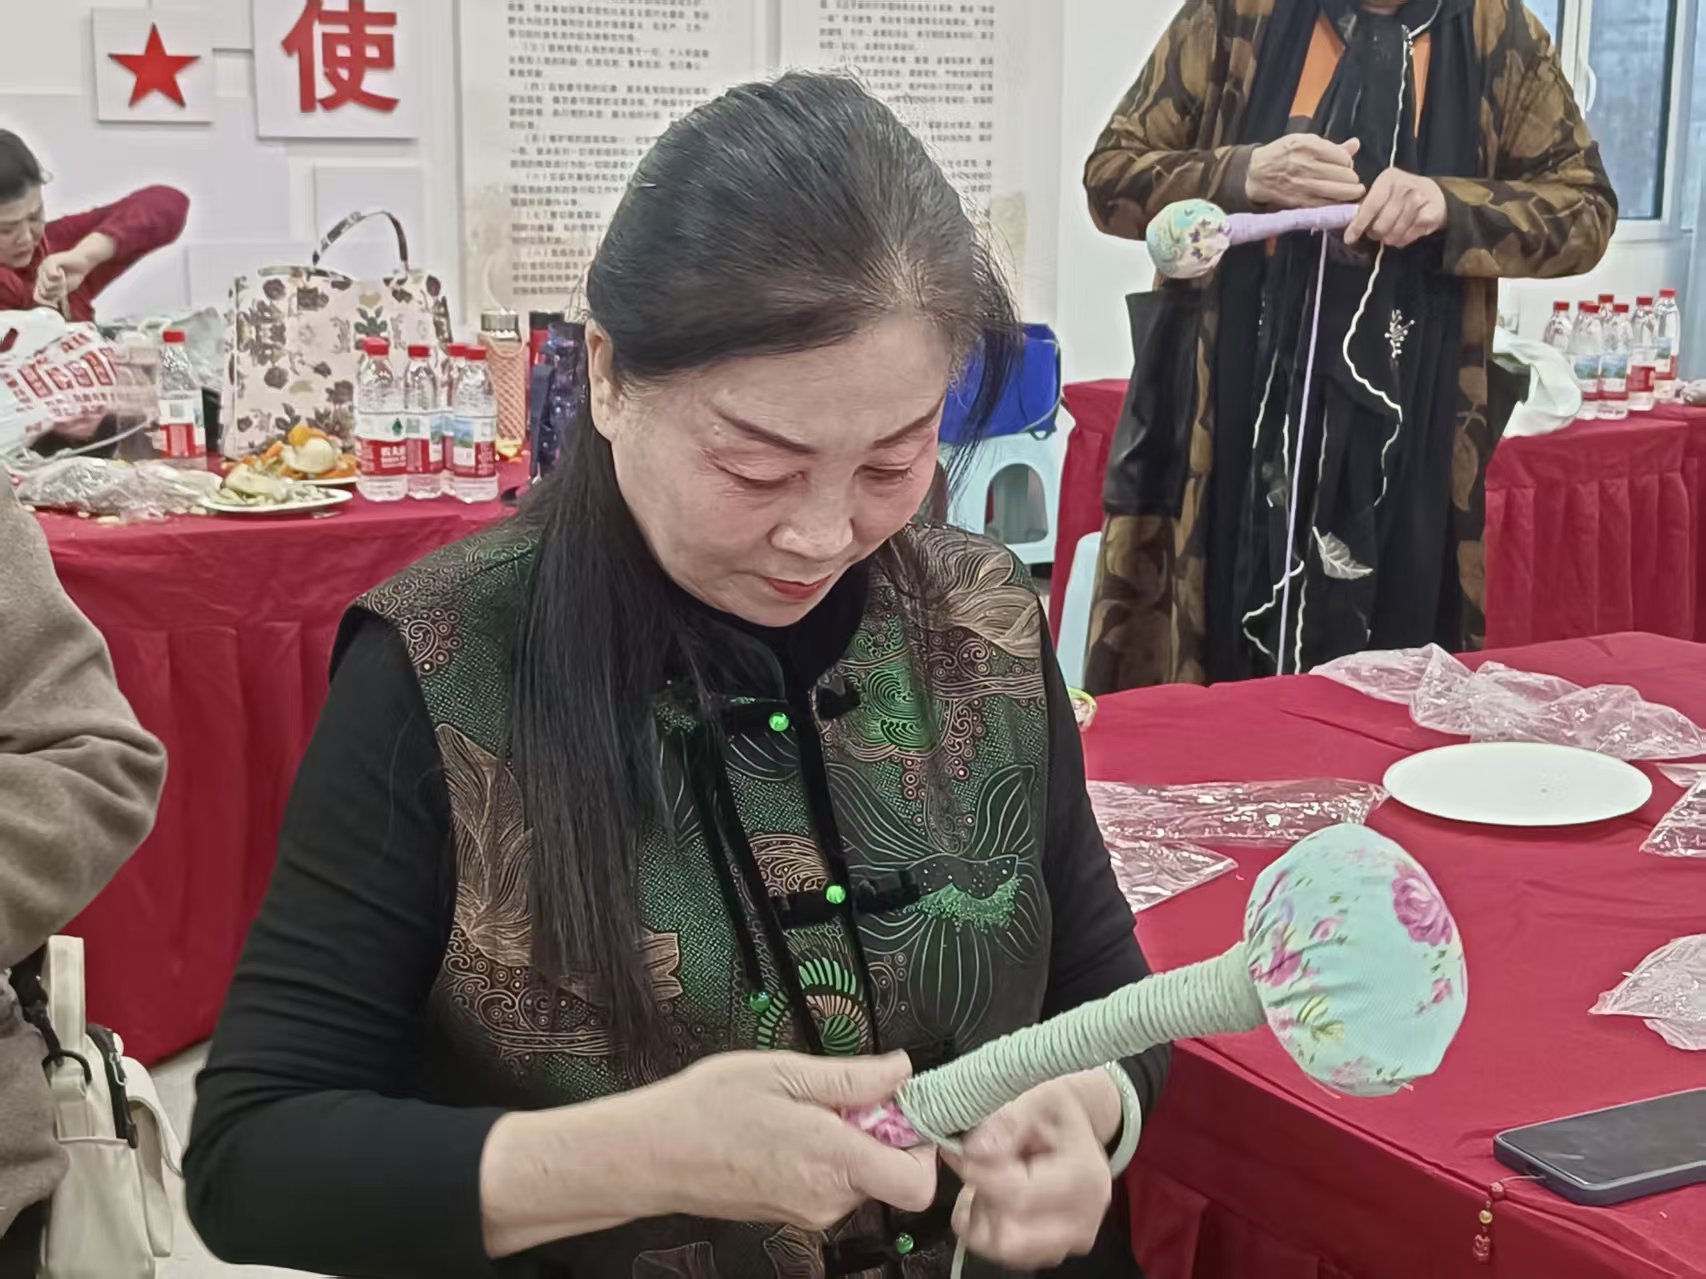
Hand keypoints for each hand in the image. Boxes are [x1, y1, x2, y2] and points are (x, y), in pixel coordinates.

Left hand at [32, 251, 89, 308]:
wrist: (84, 261)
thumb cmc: (75, 273)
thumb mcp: (65, 288)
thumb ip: (56, 295)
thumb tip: (50, 304)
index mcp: (42, 279)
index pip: (37, 295)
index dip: (46, 302)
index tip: (56, 304)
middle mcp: (40, 272)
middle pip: (43, 292)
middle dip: (56, 293)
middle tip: (64, 287)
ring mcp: (44, 266)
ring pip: (47, 285)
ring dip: (60, 285)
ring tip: (64, 278)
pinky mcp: (51, 261)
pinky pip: (52, 276)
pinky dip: (60, 277)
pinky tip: (63, 271)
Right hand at [649, 1051, 938, 1229]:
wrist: (653, 1153)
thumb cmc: (708, 1109)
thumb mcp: (784, 1071)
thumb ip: (852, 1077)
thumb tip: (902, 1071)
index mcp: (833, 1161)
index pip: (918, 1182)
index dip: (923, 1142)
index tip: (902, 1106)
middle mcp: (828, 1197)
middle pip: (892, 1171)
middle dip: (880, 1130)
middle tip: (840, 1095)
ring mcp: (810, 1211)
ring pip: (861, 1175)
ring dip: (849, 1140)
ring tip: (802, 1108)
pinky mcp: (794, 1212)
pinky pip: (833, 1183)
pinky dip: (826, 1155)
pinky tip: (788, 1128)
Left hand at [944, 1071, 1122, 1270]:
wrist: (1077, 1128)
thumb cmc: (1055, 1112)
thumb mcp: (1034, 1100)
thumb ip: (1005, 1124)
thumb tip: (975, 1150)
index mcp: (1083, 1177)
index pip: (1020, 1195)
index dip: (979, 1176)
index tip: (958, 1154)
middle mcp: (1082, 1218)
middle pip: (1011, 1235)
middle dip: (981, 1201)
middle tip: (976, 1168)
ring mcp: (1070, 1240)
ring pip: (1004, 1249)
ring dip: (981, 1216)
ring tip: (987, 1181)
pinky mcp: (1054, 1250)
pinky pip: (1005, 1254)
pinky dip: (987, 1228)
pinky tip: (990, 1198)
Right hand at [1247, 135, 1365, 209]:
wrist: (1256, 174)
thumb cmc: (1283, 155)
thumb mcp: (1305, 142)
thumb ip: (1332, 146)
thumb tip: (1356, 144)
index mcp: (1309, 146)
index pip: (1344, 158)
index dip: (1348, 162)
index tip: (1345, 165)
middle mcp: (1307, 166)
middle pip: (1346, 176)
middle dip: (1352, 179)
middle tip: (1350, 181)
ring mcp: (1304, 186)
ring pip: (1340, 192)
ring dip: (1349, 193)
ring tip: (1351, 191)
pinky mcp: (1300, 202)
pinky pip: (1327, 205)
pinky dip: (1337, 204)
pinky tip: (1338, 201)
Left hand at [1346, 168, 1447, 248]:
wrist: (1434, 194)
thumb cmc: (1400, 195)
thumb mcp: (1382, 192)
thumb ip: (1366, 206)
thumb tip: (1350, 229)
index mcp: (1388, 179)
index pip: (1371, 205)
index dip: (1359, 224)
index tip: (1349, 239)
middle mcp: (1404, 187)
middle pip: (1381, 225)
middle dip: (1376, 234)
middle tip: (1378, 232)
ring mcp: (1419, 200)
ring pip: (1394, 234)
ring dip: (1390, 238)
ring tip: (1392, 232)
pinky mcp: (1430, 214)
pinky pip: (1408, 237)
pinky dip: (1403, 239)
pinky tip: (1405, 231)